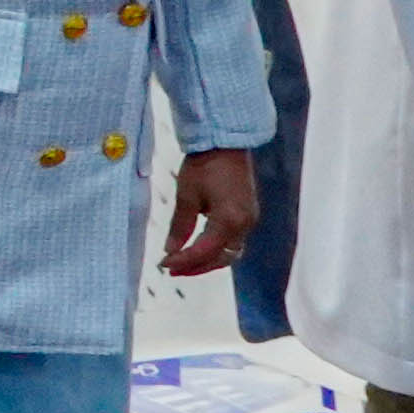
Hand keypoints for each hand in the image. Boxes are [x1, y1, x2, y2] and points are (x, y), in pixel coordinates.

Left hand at [161, 147, 260, 279]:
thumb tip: (170, 251)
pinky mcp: (248, 215)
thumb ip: (179, 227)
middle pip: (221, 258)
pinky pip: (233, 241)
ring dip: (207, 261)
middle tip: (171, 269)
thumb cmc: (204, 165)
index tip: (164, 264)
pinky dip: (216, 249)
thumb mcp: (186, 197)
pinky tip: (199, 249)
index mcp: (229, 220)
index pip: (204, 251)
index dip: (183, 260)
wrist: (226, 143)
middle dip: (196, 267)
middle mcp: (244, 224)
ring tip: (183, 263)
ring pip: (229, 253)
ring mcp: (249, 220)